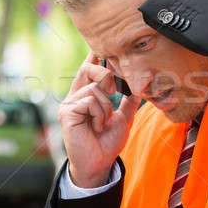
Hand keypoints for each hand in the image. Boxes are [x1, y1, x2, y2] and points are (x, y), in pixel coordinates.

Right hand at [58, 52, 140, 187]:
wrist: (99, 164)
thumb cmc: (107, 143)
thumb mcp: (123, 118)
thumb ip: (129, 101)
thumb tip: (140, 84)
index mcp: (86, 96)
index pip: (89, 70)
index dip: (93, 56)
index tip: (98, 43)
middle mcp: (75, 96)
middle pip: (89, 70)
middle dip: (106, 75)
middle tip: (114, 91)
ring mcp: (69, 104)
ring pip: (94, 88)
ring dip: (106, 107)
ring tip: (103, 123)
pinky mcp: (66, 112)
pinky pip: (89, 100)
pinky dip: (99, 114)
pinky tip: (96, 127)